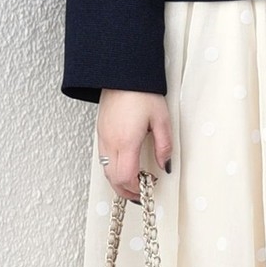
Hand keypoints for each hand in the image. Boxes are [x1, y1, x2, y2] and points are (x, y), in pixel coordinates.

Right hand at [96, 89, 172, 203]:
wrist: (122, 73)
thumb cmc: (142, 92)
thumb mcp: (162, 119)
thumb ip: (164, 146)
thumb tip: (165, 166)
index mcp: (126, 141)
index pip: (126, 177)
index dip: (136, 188)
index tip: (148, 187)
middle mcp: (111, 142)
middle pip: (113, 179)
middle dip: (126, 191)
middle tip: (141, 193)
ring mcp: (103, 137)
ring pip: (106, 170)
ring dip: (118, 181)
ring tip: (134, 182)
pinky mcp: (100, 132)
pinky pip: (103, 159)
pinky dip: (113, 169)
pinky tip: (125, 166)